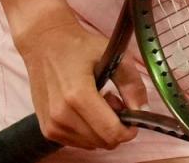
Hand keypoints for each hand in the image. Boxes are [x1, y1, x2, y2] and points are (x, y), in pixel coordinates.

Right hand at [15, 8, 146, 149]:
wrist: (45, 44)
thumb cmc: (80, 47)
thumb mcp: (114, 56)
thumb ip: (132, 84)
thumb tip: (143, 111)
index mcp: (78, 96)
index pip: (111, 133)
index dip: (129, 130)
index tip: (133, 117)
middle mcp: (61, 115)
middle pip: (103, 141)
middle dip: (116, 126)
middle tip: (114, 100)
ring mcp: (51, 125)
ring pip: (92, 144)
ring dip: (101, 128)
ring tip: (98, 101)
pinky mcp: (47, 130)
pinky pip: (78, 142)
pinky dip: (88, 130)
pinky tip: (86, 108)